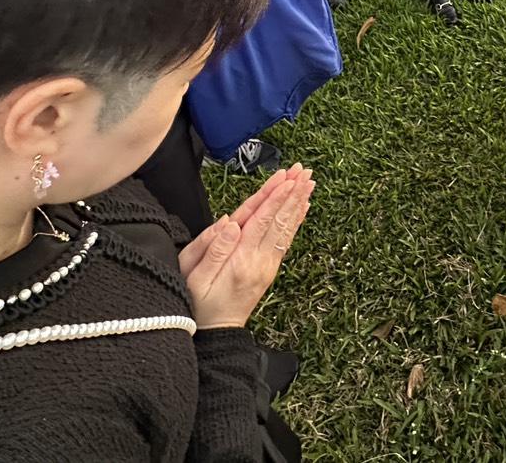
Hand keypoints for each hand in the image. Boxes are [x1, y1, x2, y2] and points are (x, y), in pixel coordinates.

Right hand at [179, 165, 315, 329]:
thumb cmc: (199, 305)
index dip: (275, 198)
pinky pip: (285, 240)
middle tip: (304, 170)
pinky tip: (302, 208)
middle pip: (279, 220)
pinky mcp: (269, 269)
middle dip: (292, 193)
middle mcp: (260, 261)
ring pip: (286, 228)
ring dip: (297, 203)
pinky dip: (295, 221)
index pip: (262, 221)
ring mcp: (268, 266)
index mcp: (241, 259)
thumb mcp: (196, 279)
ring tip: (308, 182)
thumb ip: (213, 249)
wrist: (216, 335)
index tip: (287, 178)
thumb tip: (229, 222)